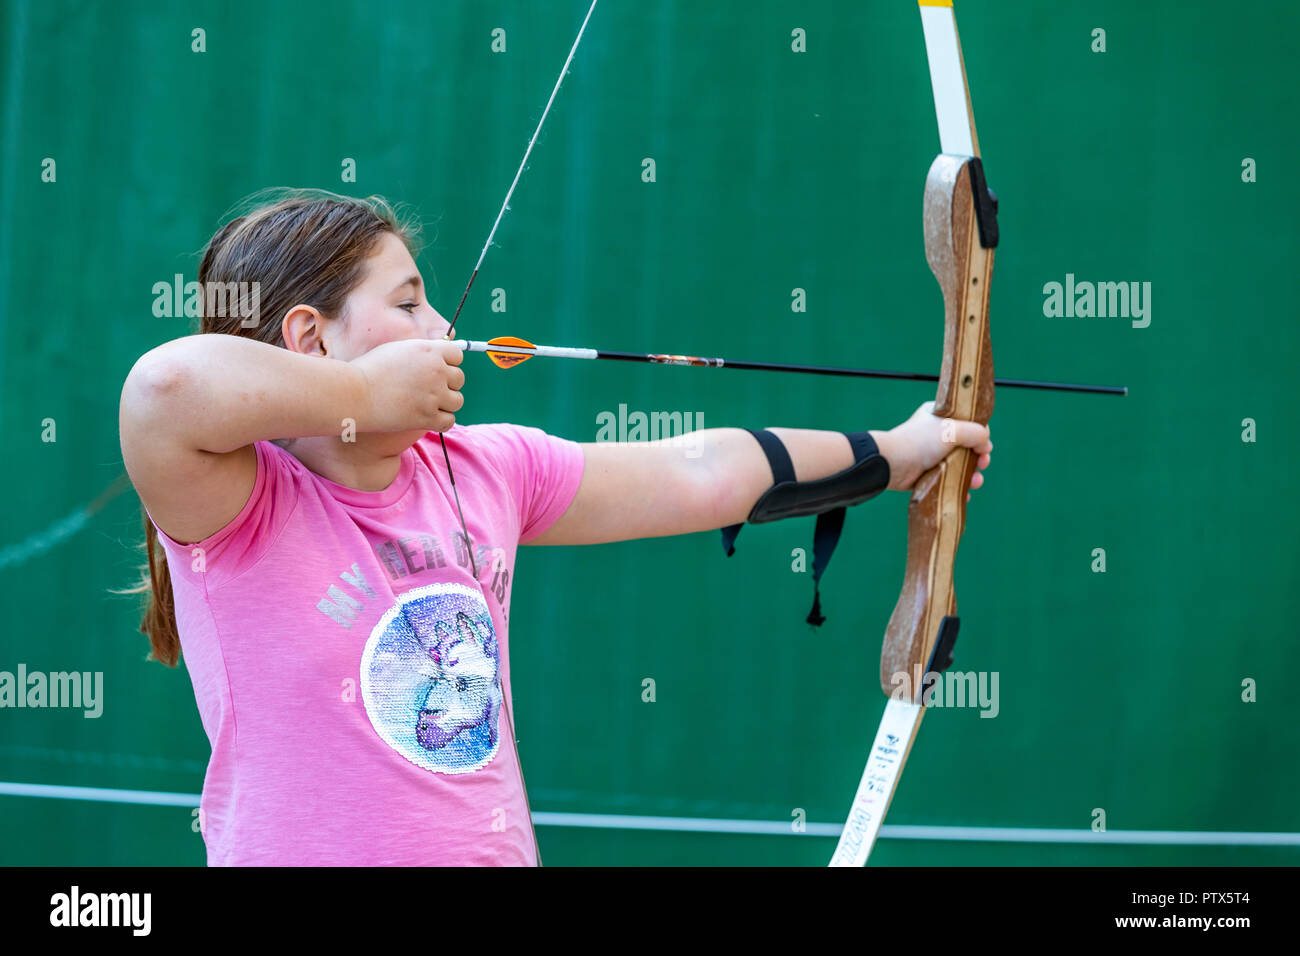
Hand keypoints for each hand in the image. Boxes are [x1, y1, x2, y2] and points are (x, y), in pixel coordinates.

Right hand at [349, 338, 465, 433]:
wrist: (353, 394)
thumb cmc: (368, 370)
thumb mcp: (396, 350)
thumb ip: (420, 352)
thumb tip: (438, 354)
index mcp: (429, 350)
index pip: (457, 355)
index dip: (448, 363)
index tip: (438, 371)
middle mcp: (436, 370)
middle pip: (459, 378)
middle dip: (447, 384)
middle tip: (428, 390)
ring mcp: (433, 394)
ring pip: (457, 401)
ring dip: (445, 404)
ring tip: (427, 404)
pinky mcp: (428, 416)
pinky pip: (449, 421)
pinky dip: (441, 421)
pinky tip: (427, 418)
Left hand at [876, 401, 991, 493]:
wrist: (891, 464)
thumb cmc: (919, 441)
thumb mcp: (952, 429)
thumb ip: (975, 433)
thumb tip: (986, 444)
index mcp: (940, 416)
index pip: (967, 422)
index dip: (979, 434)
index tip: (984, 446)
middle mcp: (936, 434)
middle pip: (967, 446)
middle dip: (979, 457)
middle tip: (982, 464)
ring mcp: (932, 454)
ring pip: (960, 464)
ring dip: (972, 474)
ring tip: (975, 482)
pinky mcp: (927, 473)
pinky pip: (948, 480)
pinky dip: (958, 487)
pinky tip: (966, 493)